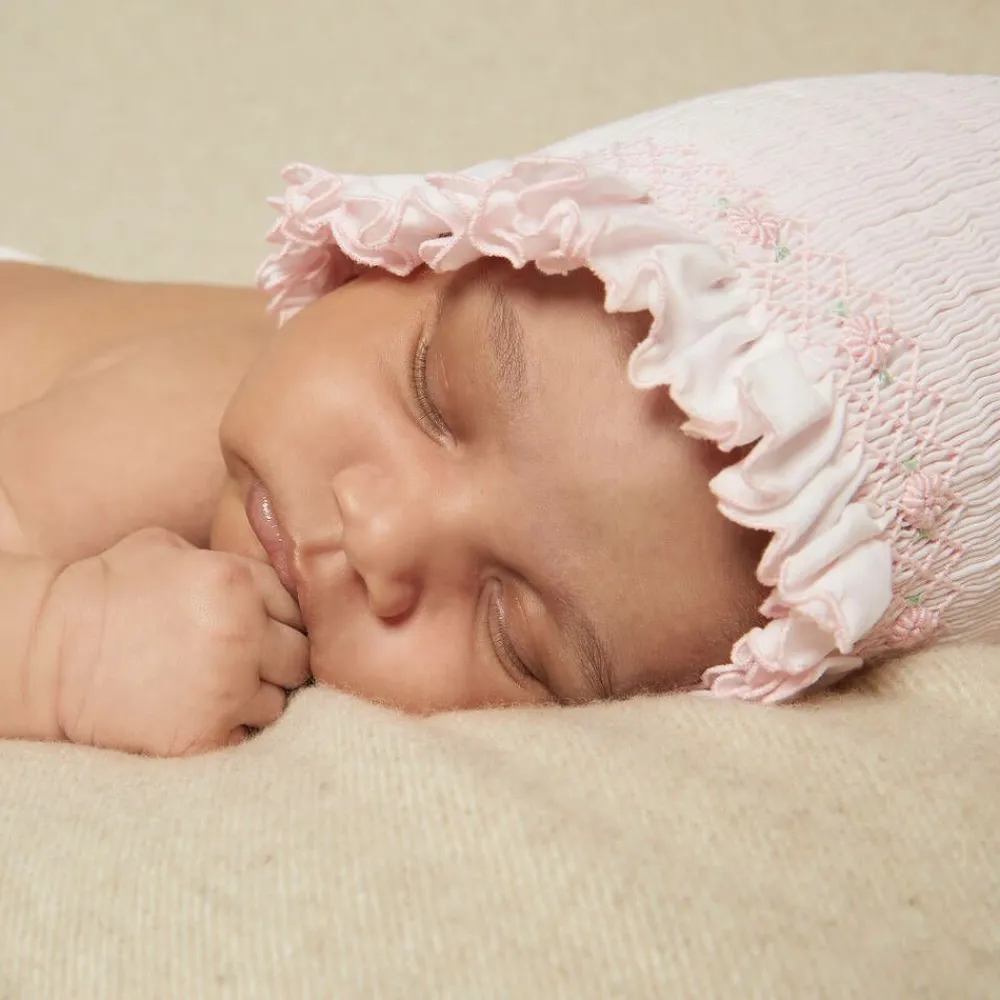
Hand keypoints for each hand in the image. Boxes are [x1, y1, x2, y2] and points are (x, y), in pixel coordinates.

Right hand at [44, 527, 308, 755]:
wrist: (49, 652)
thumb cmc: (106, 590)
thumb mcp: (169, 549)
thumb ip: (230, 561)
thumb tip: (271, 578)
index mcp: (238, 583)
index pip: (299, 609)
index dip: (281, 621)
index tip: (261, 630)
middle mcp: (243, 635)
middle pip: (300, 658)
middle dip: (279, 661)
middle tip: (246, 664)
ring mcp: (228, 689)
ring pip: (279, 703)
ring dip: (257, 699)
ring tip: (218, 690)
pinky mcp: (205, 735)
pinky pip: (248, 739)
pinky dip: (233, 731)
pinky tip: (206, 715)